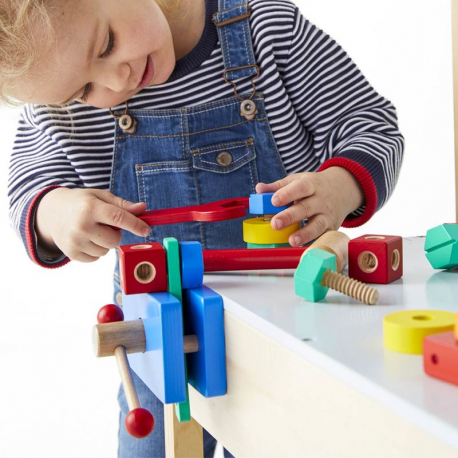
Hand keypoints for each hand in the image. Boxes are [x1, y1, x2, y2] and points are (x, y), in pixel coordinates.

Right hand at [35, 188, 150, 261]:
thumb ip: (122, 205)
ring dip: (105, 242)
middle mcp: (81, 226)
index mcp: (90, 208)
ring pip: (106, 251)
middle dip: (116, 233)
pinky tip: (86, 239)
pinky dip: (96, 250)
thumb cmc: (81, 203)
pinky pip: (96, 258)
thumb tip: (143, 209)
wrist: (50, 212)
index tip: (146, 230)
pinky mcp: (71, 253)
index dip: (135, 225)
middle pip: (115, 240)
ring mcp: (75, 242)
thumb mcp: (100, 197)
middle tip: (105, 224)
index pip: (118, 218)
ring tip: (93, 231)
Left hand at [255, 167, 363, 245]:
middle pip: (306, 208)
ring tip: (291, 241)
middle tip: (275, 223)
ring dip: (305, 234)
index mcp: (311, 184)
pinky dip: (313, 243)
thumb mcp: (298, 180)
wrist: (344, 189)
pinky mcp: (331, 227)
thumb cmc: (314, 186)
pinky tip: (302, 248)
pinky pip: (322, 236)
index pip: (300, 187)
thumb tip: (258, 189)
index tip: (274, 201)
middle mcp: (321, 200)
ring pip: (317, 225)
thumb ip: (278, 186)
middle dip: (290, 216)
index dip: (287, 194)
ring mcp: (327, 214)